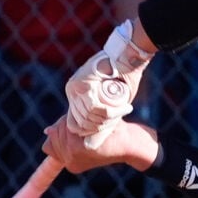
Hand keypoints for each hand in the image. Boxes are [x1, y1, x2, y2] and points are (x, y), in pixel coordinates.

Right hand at [42, 115, 158, 173]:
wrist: (130, 143)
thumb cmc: (110, 137)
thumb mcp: (86, 136)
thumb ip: (66, 135)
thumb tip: (47, 131)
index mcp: (70, 163)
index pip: (48, 146)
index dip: (58, 132)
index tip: (75, 127)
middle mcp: (69, 162)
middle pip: (53, 135)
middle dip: (65, 123)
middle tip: (85, 123)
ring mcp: (73, 156)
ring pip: (60, 129)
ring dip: (72, 121)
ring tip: (90, 124)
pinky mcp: (79, 148)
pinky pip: (68, 127)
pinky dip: (78, 121)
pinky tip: (91, 125)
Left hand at [65, 22, 151, 143]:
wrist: (126, 55)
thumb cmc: (123, 76)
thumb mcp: (111, 99)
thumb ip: (102, 114)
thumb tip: (91, 142)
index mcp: (75, 96)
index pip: (75, 124)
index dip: (92, 130)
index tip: (109, 126)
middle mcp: (71, 92)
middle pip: (83, 121)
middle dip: (104, 124)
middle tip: (120, 115)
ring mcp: (74, 87)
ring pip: (89, 116)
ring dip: (110, 117)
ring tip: (124, 110)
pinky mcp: (80, 83)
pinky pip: (93, 107)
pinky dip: (109, 112)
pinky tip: (121, 109)